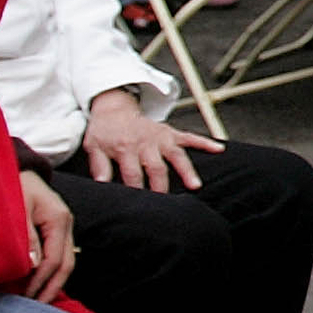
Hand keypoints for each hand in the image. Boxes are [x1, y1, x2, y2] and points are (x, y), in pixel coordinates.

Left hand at [19, 169, 76, 301]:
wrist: (16, 168)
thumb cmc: (13, 185)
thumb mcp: (16, 208)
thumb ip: (25, 236)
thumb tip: (33, 264)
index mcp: (59, 218)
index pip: (54, 259)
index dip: (40, 281)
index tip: (25, 297)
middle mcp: (66, 223)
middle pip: (66, 264)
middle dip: (52, 288)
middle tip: (36, 307)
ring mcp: (63, 226)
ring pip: (66, 261)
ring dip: (52, 282)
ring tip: (37, 300)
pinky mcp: (56, 228)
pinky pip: (58, 254)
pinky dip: (50, 271)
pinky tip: (39, 283)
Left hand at [81, 87, 221, 192]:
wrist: (113, 108)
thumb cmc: (104, 131)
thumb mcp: (93, 146)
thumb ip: (99, 165)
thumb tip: (101, 184)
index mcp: (125, 147)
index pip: (132, 174)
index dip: (136, 190)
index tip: (141, 204)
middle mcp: (145, 142)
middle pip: (156, 167)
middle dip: (162, 186)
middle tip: (167, 203)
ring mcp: (160, 137)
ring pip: (177, 154)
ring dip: (186, 170)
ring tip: (196, 185)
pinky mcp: (170, 132)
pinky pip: (190, 137)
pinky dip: (205, 142)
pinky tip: (218, 149)